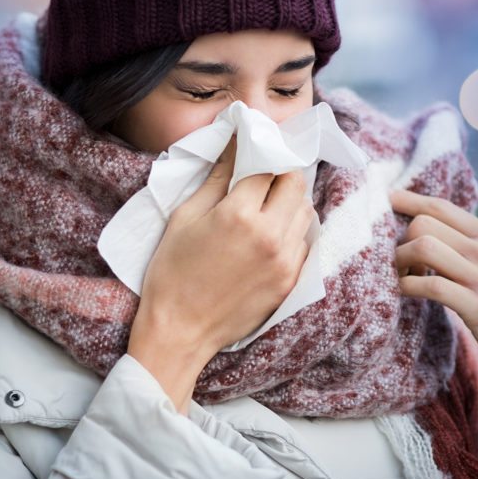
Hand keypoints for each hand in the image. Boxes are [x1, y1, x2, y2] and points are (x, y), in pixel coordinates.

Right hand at [127, 139, 313, 411]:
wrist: (180, 332)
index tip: (254, 152)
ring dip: (290, 202)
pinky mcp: (290, 281)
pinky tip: (269, 237)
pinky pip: (304, 243)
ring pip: (306, 212)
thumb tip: (234, 146)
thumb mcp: (185, 217)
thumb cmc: (172, 273)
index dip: (260, 154)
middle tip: (262, 179)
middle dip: (280, 174)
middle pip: (295, 184)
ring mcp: (285, 260)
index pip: (267, 166)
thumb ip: (215, 179)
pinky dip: (292, 233)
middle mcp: (270, 234)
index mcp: (239, 214)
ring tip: (266, 208)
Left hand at [391, 189, 477, 437]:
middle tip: (400, 265)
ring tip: (402, 278)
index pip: (440, 205)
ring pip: (423, 247)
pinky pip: (431, 285)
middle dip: (400, 241)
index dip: (407, 201)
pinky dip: (407, 286)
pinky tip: (404, 293)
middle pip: (423, 223)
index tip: (385, 200)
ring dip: (400, 262)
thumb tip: (424, 228)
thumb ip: (467, 246)